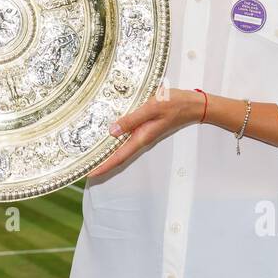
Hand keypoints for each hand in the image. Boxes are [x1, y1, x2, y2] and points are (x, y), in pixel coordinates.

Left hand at [88, 89, 202, 178]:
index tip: (89, 173)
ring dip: (107, 152)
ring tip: (90, 153)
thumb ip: (133, 118)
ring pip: (122, 147)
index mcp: (142, 137)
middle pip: (118, 155)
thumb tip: (112, 130)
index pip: (119, 157)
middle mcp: (141, 138)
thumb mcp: (152, 107)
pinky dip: (116, 139)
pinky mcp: (145, 126)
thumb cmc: (175, 104)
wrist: (193, 104)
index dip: (104, 166)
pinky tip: (108, 135)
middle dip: (102, 162)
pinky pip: (127, 137)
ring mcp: (143, 133)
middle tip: (84, 165)